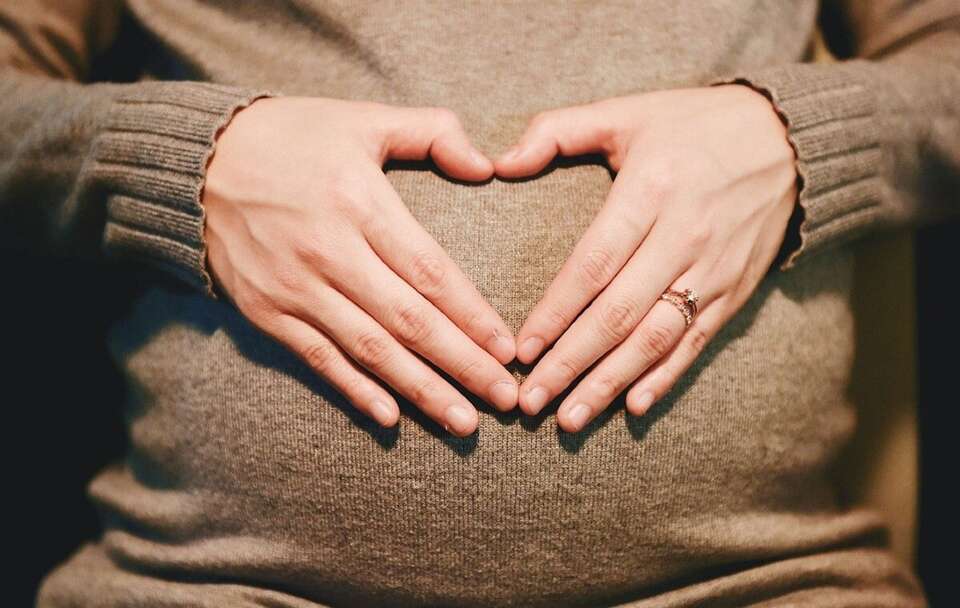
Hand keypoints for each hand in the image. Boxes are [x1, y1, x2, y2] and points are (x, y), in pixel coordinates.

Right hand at [203, 97, 517, 436]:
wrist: (198, 160)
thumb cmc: (293, 136)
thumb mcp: (363, 118)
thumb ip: (432, 132)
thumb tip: (487, 166)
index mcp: (360, 202)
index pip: (430, 272)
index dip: (473, 316)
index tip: (508, 350)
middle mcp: (329, 252)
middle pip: (409, 321)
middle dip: (463, 365)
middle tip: (506, 400)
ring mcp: (294, 288)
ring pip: (370, 350)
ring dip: (421, 390)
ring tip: (464, 422)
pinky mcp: (266, 312)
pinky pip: (318, 359)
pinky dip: (355, 390)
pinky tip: (391, 418)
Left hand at [495, 85, 797, 431]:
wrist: (789, 139)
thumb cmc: (693, 125)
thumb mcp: (626, 112)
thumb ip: (557, 132)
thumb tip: (498, 163)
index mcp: (651, 190)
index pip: (593, 264)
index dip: (555, 312)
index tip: (520, 350)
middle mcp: (684, 235)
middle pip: (619, 313)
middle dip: (571, 363)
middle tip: (531, 401)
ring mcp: (714, 268)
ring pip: (656, 338)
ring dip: (610, 383)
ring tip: (570, 419)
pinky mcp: (736, 290)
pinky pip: (697, 342)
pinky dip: (666, 377)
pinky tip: (633, 406)